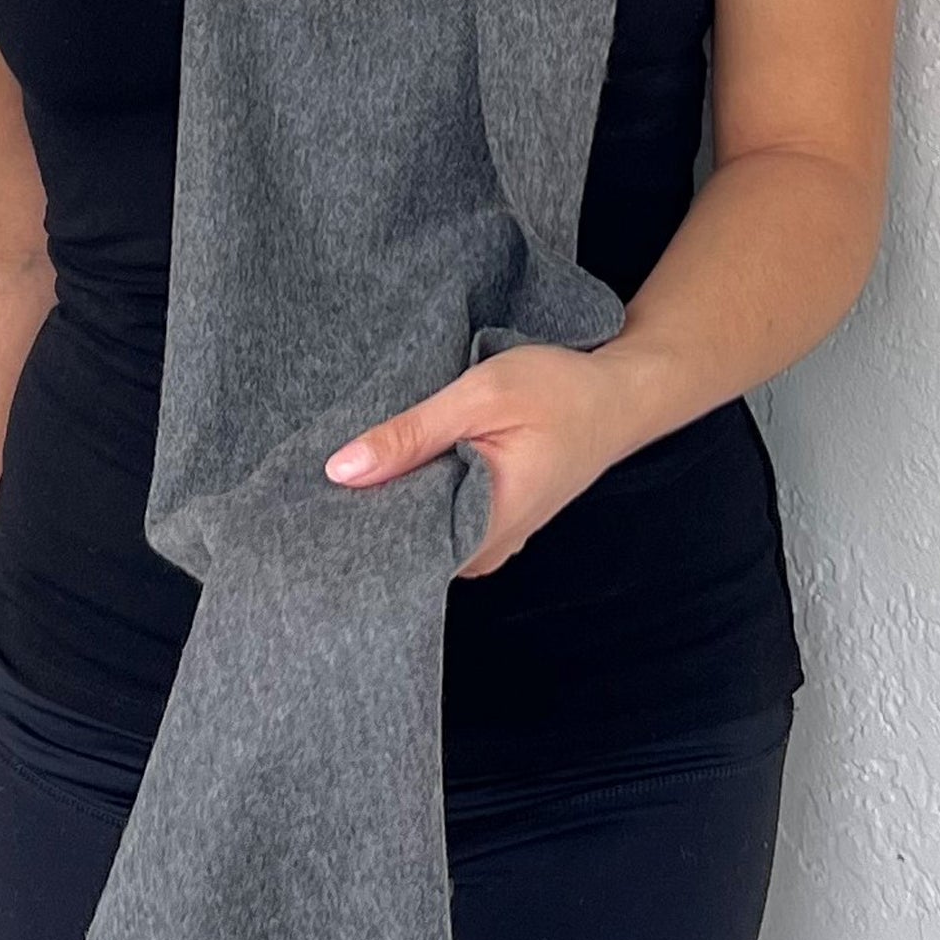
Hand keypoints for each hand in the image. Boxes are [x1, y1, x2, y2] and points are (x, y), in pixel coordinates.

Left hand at [323, 343, 626, 578]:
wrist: (621, 395)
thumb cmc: (561, 391)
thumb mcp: (480, 396)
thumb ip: (412, 434)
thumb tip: (342, 470)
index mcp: (489, 524)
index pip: (402, 549)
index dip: (356, 524)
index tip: (317, 502)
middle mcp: (491, 546)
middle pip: (409, 542)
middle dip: (370, 510)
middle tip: (327, 475)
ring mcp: (495, 537)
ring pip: (425, 530)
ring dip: (398, 499)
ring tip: (364, 464)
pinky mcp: (496, 520)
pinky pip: (444, 518)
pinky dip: (422, 493)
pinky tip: (402, 466)